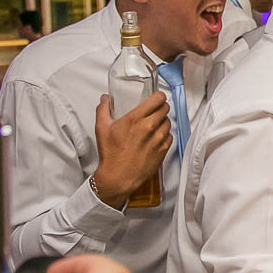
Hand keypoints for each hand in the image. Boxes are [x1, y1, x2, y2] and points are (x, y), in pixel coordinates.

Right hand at [92, 93, 170, 208]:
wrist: (119, 176)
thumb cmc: (111, 154)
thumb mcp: (102, 128)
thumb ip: (103, 110)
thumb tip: (105, 99)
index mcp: (135, 119)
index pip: (157, 99)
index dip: (158, 96)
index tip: (156, 98)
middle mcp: (149, 127)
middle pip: (165, 108)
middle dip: (160, 107)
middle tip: (154, 111)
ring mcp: (158, 138)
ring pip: (168, 122)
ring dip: (162, 121)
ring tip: (153, 125)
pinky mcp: (163, 149)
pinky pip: (169, 136)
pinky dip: (164, 135)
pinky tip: (155, 137)